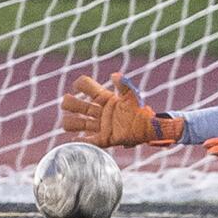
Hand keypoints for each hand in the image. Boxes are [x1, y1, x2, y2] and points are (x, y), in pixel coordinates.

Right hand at [60, 73, 182, 147]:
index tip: (77, 85)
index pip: (86, 87)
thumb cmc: (141, 111)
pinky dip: (79, 141)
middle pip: (75, 105)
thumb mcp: (133, 97)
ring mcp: (100, 125)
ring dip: (69, 122)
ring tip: (69, 123)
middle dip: (69, 102)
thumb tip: (115, 75)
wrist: (149, 128)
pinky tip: (76, 139)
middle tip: (67, 104)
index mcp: (105, 99)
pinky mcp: (103, 139)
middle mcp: (99, 112)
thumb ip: (124, 86)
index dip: (79, 84)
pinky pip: (88, 141)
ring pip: (76, 123)